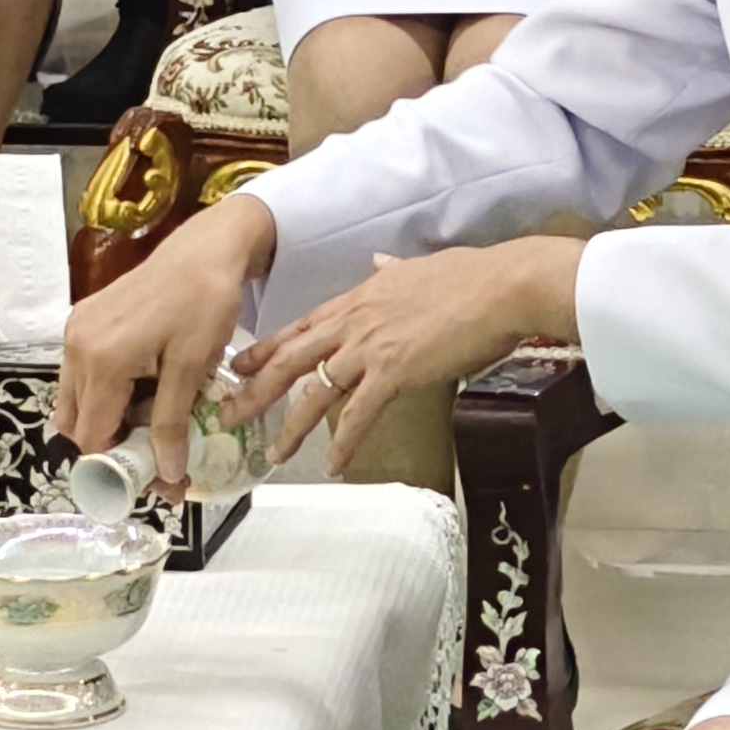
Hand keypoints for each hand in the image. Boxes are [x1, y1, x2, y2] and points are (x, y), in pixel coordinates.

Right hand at [55, 193, 281, 489]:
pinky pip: (81, 376)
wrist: (203, 250)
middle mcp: (77, 347)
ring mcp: (75, 332)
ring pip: (75, 403)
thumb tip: (168, 474)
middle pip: (77, 424)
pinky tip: (141, 394)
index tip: (156, 480)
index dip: (121, 467)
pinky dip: (105, 396)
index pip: (93, 436)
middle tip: (157, 461)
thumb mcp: (193, 367)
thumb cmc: (204, 303)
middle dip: (112, 450)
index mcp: (102, 360)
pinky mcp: (82, 322)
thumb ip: (172, 423)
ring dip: (106, 423)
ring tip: (151, 429)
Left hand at [226, 233, 588, 478]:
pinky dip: (344, 444)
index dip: (266, 350)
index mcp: (357, 299)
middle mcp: (353, 324)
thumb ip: (392, 271)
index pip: (300, 328)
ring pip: (314, 392)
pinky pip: (358, 416)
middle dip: (255, 390)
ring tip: (275, 455)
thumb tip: (380, 262)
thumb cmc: (469, 277)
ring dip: (291, 428)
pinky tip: (334, 466)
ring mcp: (369, 348)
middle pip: (290, 361)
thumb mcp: (418, 268)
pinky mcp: (393, 372)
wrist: (499, 287)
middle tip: (229, 416)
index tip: (239, 367)